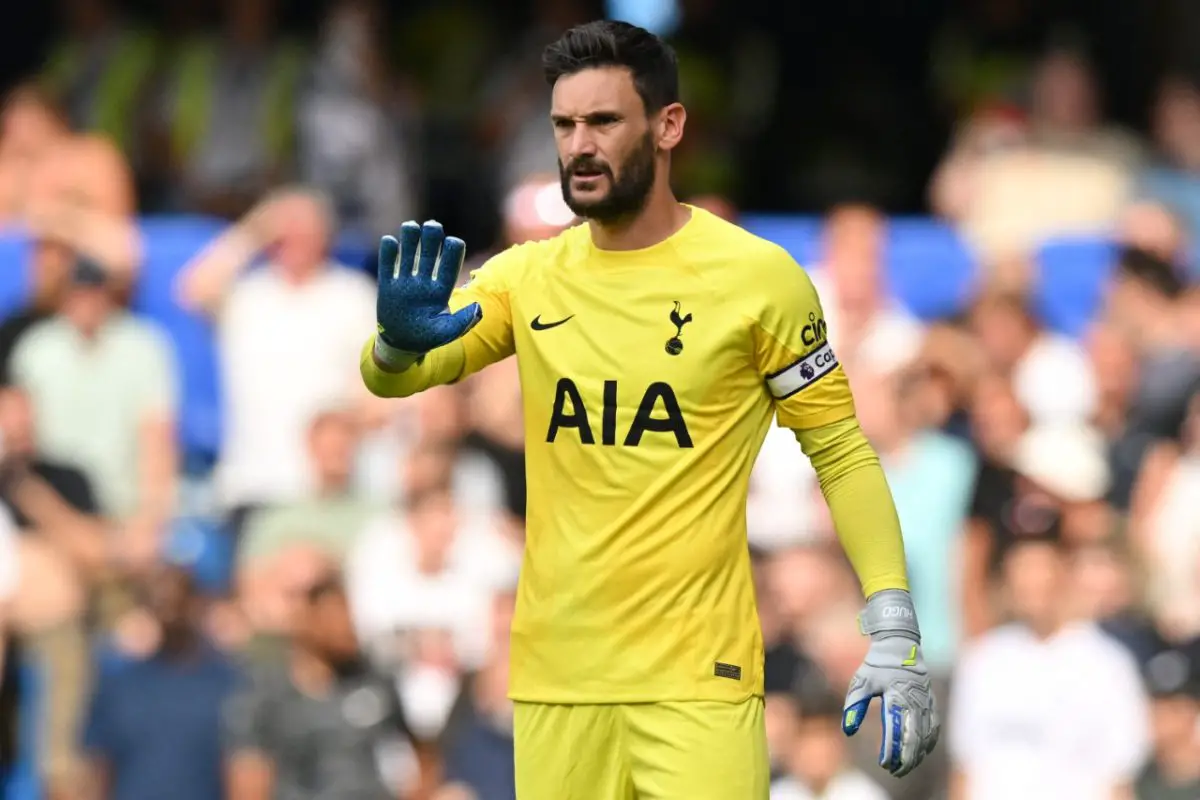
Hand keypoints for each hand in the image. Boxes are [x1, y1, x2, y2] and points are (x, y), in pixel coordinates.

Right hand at [373, 220, 480, 369]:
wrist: (402, 345)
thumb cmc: (428, 338)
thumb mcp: (447, 332)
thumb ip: (463, 321)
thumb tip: (479, 308)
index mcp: (441, 291)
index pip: (449, 267)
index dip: (452, 254)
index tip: (453, 241)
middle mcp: (424, 283)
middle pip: (429, 256)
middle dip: (431, 240)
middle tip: (433, 225)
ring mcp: (405, 283)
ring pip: (409, 257)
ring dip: (410, 241)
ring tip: (410, 225)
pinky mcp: (388, 287)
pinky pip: (388, 267)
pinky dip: (388, 254)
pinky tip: (390, 240)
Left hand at [842, 589, 939, 777]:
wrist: (900, 644)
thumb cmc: (877, 664)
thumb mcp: (861, 682)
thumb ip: (854, 706)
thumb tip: (847, 731)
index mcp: (897, 697)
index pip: (896, 731)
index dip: (891, 750)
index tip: (883, 763)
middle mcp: (915, 702)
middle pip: (914, 739)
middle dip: (906, 759)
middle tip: (895, 771)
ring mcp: (926, 703)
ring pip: (927, 736)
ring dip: (917, 754)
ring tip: (905, 766)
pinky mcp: (931, 703)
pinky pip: (934, 728)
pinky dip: (928, 743)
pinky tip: (921, 752)